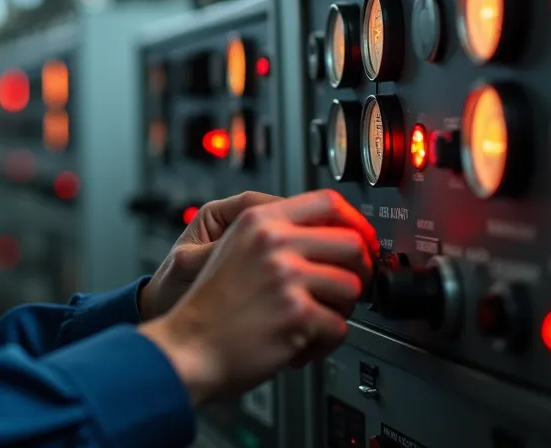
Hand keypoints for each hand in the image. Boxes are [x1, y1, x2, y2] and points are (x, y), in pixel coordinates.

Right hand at [138, 190, 378, 405]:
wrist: (188, 348)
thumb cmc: (210, 308)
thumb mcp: (234, 249)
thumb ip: (276, 235)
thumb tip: (331, 236)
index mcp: (260, 221)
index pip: (327, 202)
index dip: (355, 222)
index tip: (362, 239)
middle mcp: (274, 243)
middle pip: (351, 243)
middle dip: (358, 271)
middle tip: (344, 289)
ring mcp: (286, 277)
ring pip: (352, 288)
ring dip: (339, 311)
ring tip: (313, 321)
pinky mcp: (296, 313)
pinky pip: (339, 327)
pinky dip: (323, 343)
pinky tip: (300, 343)